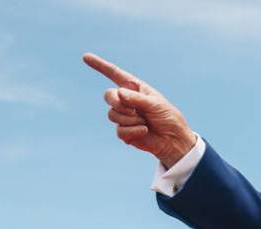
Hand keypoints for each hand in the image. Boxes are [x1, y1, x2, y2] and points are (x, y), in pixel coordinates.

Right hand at [82, 53, 196, 167]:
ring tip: (145, 123)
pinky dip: (132, 131)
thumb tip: (119, 94)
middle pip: (108, 96)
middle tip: (134, 111)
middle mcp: (127, 100)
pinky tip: (144, 131)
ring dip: (130, 120)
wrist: (174, 141)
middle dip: (119, 104)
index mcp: (135, 89)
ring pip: (112, 115)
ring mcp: (124, 116)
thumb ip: (137, 98)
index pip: (115, 74)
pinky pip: (119, 130)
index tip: (86, 57)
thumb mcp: (156, 104)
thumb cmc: (169, 118)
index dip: (100, 66)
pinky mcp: (125, 131)